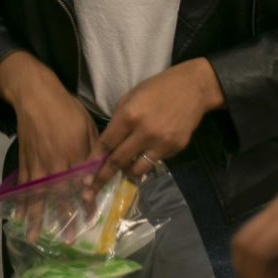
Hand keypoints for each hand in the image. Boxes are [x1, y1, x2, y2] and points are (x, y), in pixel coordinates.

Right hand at [0, 51, 98, 238]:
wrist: (36, 96)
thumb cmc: (67, 109)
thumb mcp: (87, 126)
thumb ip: (94, 149)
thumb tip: (103, 170)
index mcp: (73, 153)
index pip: (82, 183)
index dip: (86, 202)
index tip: (90, 220)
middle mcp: (55, 163)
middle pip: (60, 194)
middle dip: (63, 218)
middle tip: (67, 240)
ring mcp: (38, 164)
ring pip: (39, 195)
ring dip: (38, 218)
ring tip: (35, 237)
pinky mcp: (25, 161)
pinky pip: (24, 186)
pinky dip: (21, 202)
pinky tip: (19, 217)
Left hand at [91, 57, 223, 190]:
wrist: (194, 87)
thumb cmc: (158, 87)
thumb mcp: (132, 96)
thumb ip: (119, 120)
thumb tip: (108, 143)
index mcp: (129, 114)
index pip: (106, 143)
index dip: (94, 161)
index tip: (84, 176)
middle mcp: (144, 131)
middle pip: (118, 161)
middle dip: (102, 177)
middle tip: (91, 191)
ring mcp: (161, 142)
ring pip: (137, 169)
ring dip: (126, 172)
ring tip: (123, 169)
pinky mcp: (175, 148)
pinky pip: (154, 162)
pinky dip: (146, 161)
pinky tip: (145, 154)